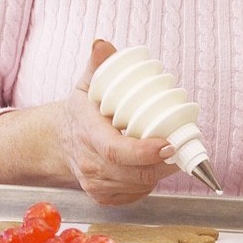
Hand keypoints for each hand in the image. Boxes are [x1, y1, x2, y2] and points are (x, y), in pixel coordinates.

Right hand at [59, 39, 177, 204]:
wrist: (59, 141)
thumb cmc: (80, 112)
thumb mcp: (86, 85)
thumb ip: (97, 65)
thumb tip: (103, 45)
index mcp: (87, 134)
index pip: (116, 150)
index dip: (145, 151)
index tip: (169, 143)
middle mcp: (89, 164)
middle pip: (133, 172)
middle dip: (163, 163)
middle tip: (182, 146)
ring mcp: (95, 184)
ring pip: (138, 185)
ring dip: (160, 173)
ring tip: (174, 154)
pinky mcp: (102, 197)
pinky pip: (134, 195)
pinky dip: (149, 184)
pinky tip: (155, 168)